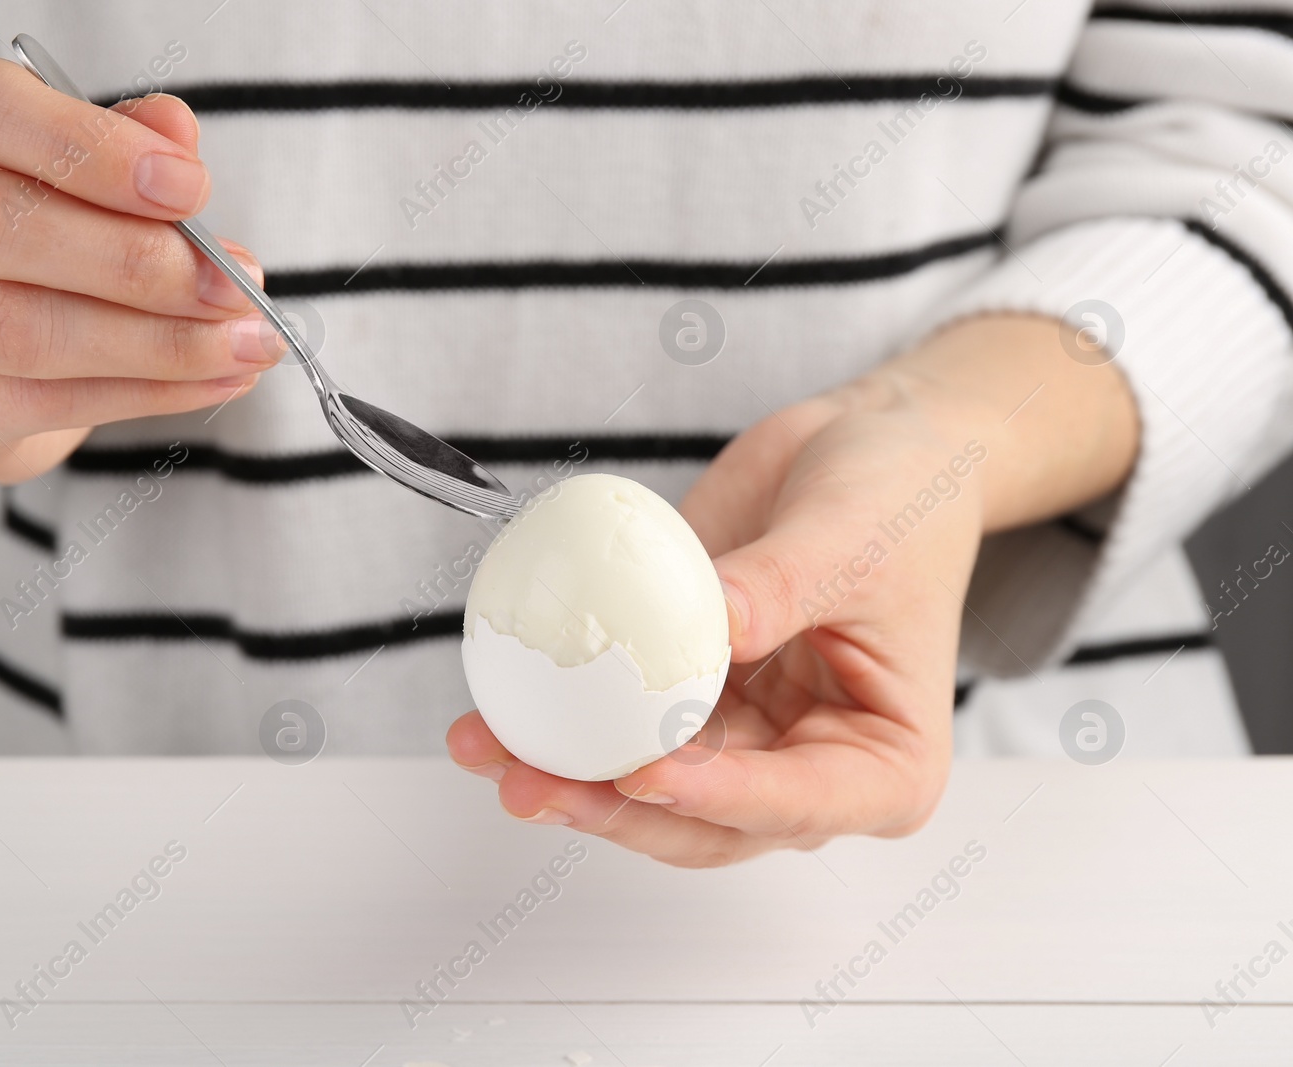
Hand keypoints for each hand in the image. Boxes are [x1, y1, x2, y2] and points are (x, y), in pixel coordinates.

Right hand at [0, 47, 276, 481]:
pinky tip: (213, 379)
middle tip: (234, 285)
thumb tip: (178, 142)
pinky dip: (144, 393)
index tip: (189, 188)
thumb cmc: (42, 219)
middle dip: (133, 262)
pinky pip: (37, 404)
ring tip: (243, 342)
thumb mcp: (86, 160)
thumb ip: (131, 142)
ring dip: (153, 343)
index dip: (84, 146)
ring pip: (16, 331)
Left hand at [448, 315, 1138, 866]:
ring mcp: (740, 742)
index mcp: (883, 765)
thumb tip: (716, 623)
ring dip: (563, 775)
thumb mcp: (855, 532)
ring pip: (642, 787)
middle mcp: (806, 772)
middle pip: (701, 819)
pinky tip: (492, 710)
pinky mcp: (686, 702)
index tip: (642, 772)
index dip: (715, 800)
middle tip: (531, 783)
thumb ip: (785, 583)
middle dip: (609, 808)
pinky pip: (615, 725)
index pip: (795, 802)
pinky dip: (556, 722)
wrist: (863, 451)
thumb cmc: (899, 501)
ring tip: (486, 747)